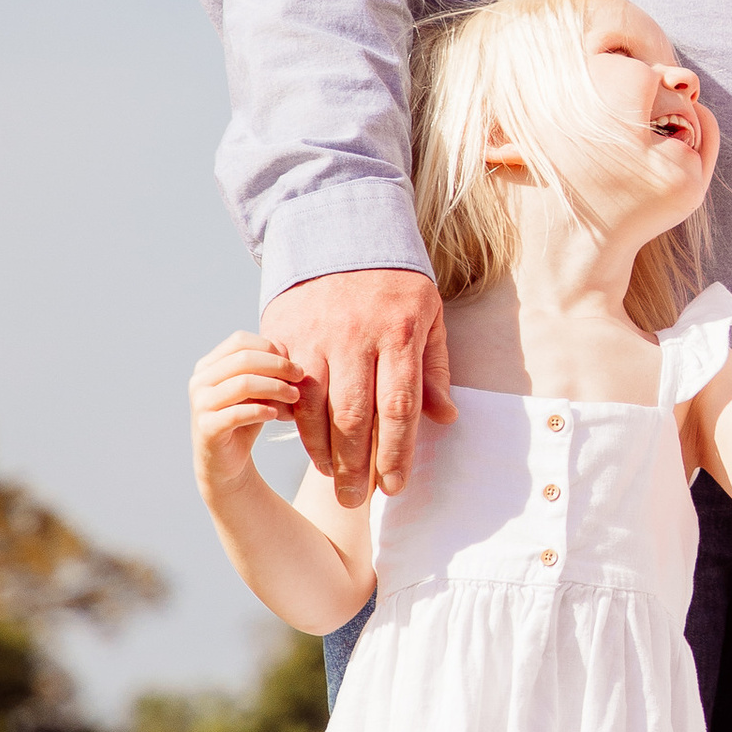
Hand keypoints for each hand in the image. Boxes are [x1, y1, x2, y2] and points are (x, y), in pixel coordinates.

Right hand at [189, 334, 303, 497]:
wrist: (227, 462)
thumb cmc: (245, 419)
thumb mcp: (257, 390)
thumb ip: (266, 370)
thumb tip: (287, 354)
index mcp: (208, 365)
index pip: (240, 341)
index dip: (270, 347)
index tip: (293, 363)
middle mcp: (199, 381)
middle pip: (244, 359)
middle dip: (278, 366)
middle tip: (301, 376)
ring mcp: (199, 404)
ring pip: (243, 383)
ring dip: (276, 387)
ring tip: (295, 397)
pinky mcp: (206, 428)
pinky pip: (238, 413)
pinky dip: (262, 410)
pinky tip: (276, 414)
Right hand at [260, 268, 452, 504]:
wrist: (339, 229)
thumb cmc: (395, 283)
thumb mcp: (429, 315)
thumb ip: (434, 369)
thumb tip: (446, 418)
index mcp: (400, 332)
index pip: (400, 406)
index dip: (398, 453)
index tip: (396, 488)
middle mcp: (356, 335)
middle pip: (357, 416)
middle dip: (359, 467)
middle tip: (360, 502)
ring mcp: (317, 335)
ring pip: (318, 409)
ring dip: (325, 454)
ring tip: (337, 484)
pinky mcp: (285, 333)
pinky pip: (290, 391)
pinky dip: (300, 428)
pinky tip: (313, 451)